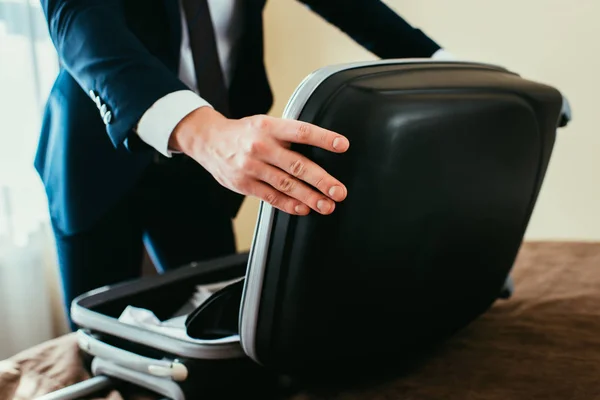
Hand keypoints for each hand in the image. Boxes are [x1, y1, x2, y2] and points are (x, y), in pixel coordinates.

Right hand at [169, 106, 349, 215]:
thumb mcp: (265, 124)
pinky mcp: (244, 184)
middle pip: (296, 164)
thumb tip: (321, 148)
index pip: (301, 131)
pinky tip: (303, 209)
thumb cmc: (244, 133)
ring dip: (309, 197)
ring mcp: (251, 167)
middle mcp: (260, 146)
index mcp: (269, 127)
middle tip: (339, 191)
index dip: (323, 138)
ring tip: (326, 205)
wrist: (208, 141)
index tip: (343, 145)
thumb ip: (288, 135)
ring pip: (286, 184)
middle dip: (321, 180)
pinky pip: (271, 197)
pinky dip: (289, 204)